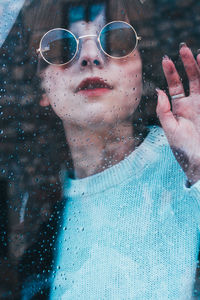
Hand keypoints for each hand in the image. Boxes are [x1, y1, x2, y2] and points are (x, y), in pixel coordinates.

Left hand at [156, 43, 199, 184]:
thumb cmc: (184, 149)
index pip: (175, 86)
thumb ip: (163, 111)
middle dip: (186, 64)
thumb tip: (158, 91)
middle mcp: (193, 103)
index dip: (171, 73)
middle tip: (183, 48)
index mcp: (180, 108)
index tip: (166, 59)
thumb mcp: (170, 130)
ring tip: (198, 53)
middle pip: (190, 79)